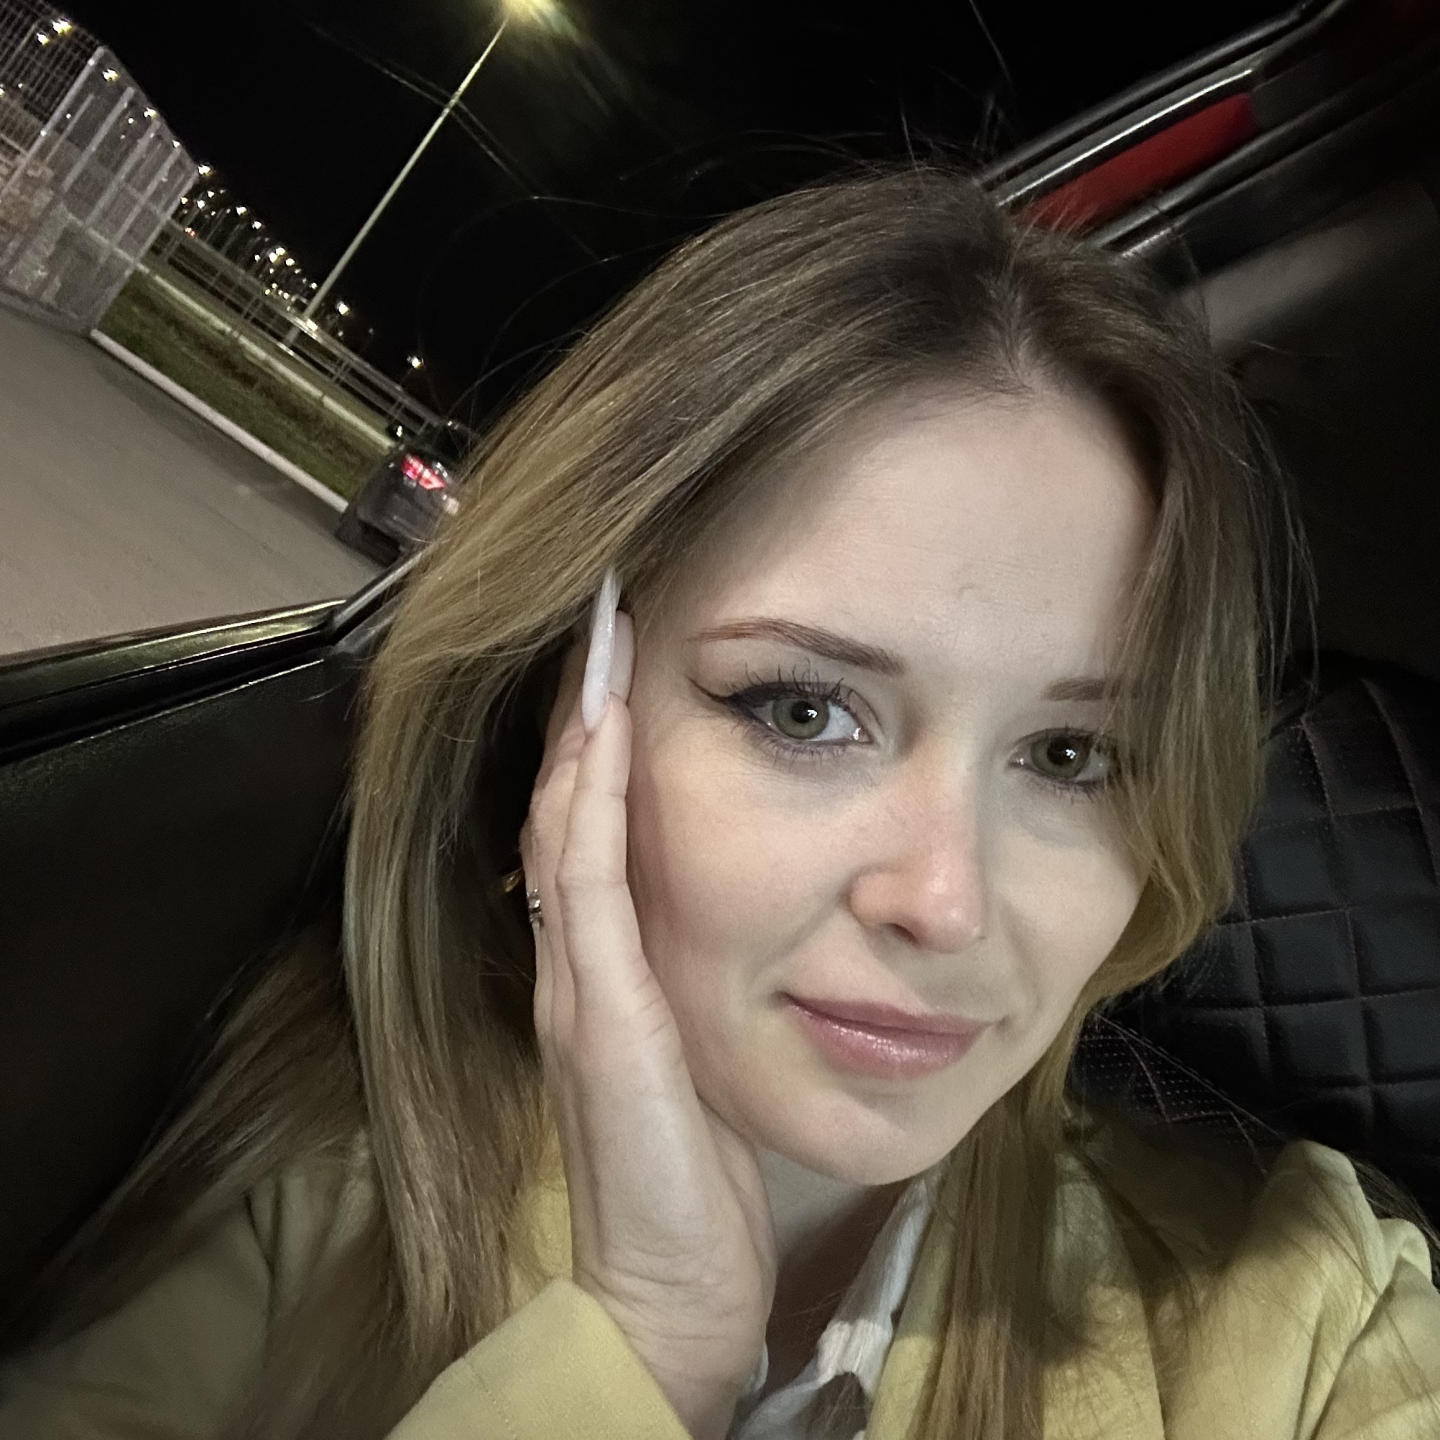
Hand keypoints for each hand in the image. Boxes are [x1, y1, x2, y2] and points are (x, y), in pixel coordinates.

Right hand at [519, 586, 776, 1439]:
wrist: (670, 1289)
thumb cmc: (693, 1181)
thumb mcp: (698, 1063)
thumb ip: (696, 994)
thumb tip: (750, 933)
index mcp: (605, 976)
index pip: (587, 836)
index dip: (595, 748)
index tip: (619, 664)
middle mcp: (578, 967)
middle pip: (564, 811)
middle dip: (582, 712)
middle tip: (601, 620)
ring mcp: (579, 986)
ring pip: (565, 828)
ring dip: (582, 730)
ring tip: (599, 642)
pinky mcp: (599, 1014)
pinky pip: (585, 884)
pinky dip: (591, 801)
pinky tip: (604, 733)